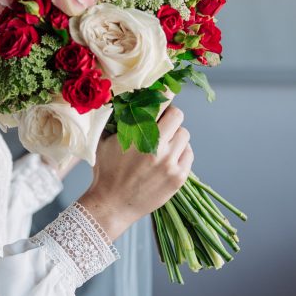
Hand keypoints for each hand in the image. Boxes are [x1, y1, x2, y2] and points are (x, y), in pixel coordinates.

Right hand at [77, 105, 192, 241]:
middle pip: (178, 116)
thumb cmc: (106, 172)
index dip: (165, 93)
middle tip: (162, 123)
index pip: (161, 102)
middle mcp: (157, 146)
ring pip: (185, 135)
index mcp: (139, 133)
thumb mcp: (105, 141)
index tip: (166, 91)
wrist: (112, 204)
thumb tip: (126, 100)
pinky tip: (169, 158)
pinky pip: (189, 154)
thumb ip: (118, 120)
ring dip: (176, 136)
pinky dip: (181, 153)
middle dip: (170, 117)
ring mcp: (170, 163)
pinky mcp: (179, 177)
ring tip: (163, 145)